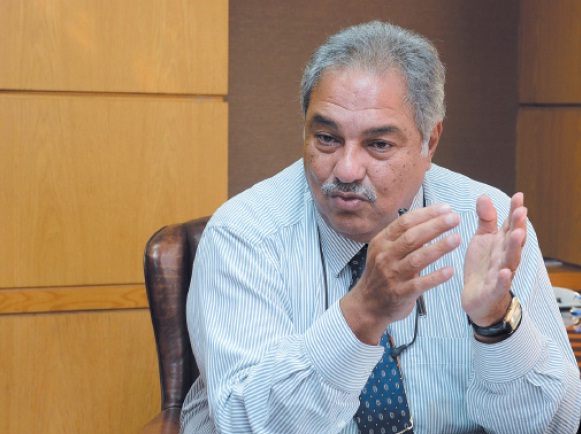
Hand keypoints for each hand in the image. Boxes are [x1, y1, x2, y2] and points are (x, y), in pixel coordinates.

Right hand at [341, 204, 460, 344]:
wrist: (368, 304)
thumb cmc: (381, 274)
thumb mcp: (384, 250)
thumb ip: (402, 236)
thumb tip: (430, 218)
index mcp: (382, 242)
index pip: (405, 222)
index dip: (426, 214)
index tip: (445, 209)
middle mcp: (385, 256)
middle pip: (412, 237)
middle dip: (435, 226)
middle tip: (454, 218)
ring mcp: (392, 275)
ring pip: (417, 258)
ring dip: (438, 247)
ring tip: (456, 239)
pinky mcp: (400, 293)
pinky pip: (420, 284)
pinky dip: (435, 277)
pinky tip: (449, 271)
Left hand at [462, 193, 526, 326]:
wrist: (476, 298)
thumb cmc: (482, 266)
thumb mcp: (482, 239)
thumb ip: (486, 219)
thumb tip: (484, 196)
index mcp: (502, 244)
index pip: (511, 225)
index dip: (515, 212)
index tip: (518, 196)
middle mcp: (505, 257)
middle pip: (514, 240)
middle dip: (518, 226)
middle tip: (521, 211)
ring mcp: (502, 273)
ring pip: (511, 260)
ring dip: (515, 248)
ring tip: (517, 235)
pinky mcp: (493, 290)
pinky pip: (500, 284)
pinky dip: (504, 279)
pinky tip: (505, 272)